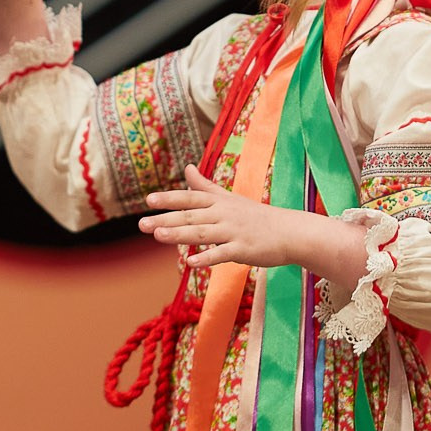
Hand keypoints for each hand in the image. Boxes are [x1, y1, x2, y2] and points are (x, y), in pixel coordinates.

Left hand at [139, 166, 330, 268]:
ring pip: (202, 233)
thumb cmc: (256, 216)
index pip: (190, 198)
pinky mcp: (244, 249)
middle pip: (191, 216)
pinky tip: (191, 263)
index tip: (148, 201)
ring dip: (179, 234)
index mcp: (220, 202)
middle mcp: (224, 214)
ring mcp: (234, 231)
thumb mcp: (229, 197)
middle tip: (141, 224)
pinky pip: (223, 254)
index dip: (170, 199)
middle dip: (166, 219)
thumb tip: (187, 167)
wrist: (289, 232)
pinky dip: (207, 257)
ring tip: (158, 236)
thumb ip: (205, 186)